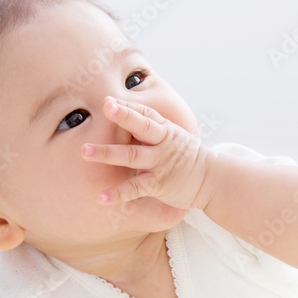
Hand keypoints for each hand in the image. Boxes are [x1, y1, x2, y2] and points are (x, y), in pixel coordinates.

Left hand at [80, 95, 216, 208]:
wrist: (212, 179)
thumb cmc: (187, 156)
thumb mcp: (174, 136)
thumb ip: (152, 128)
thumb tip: (127, 114)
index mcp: (166, 130)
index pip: (146, 114)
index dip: (128, 106)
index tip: (109, 100)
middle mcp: (162, 144)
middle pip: (141, 127)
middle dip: (124, 116)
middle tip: (105, 107)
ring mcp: (160, 164)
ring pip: (132, 156)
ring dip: (108, 153)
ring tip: (85, 151)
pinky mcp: (159, 184)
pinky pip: (135, 188)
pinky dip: (118, 193)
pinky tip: (101, 197)